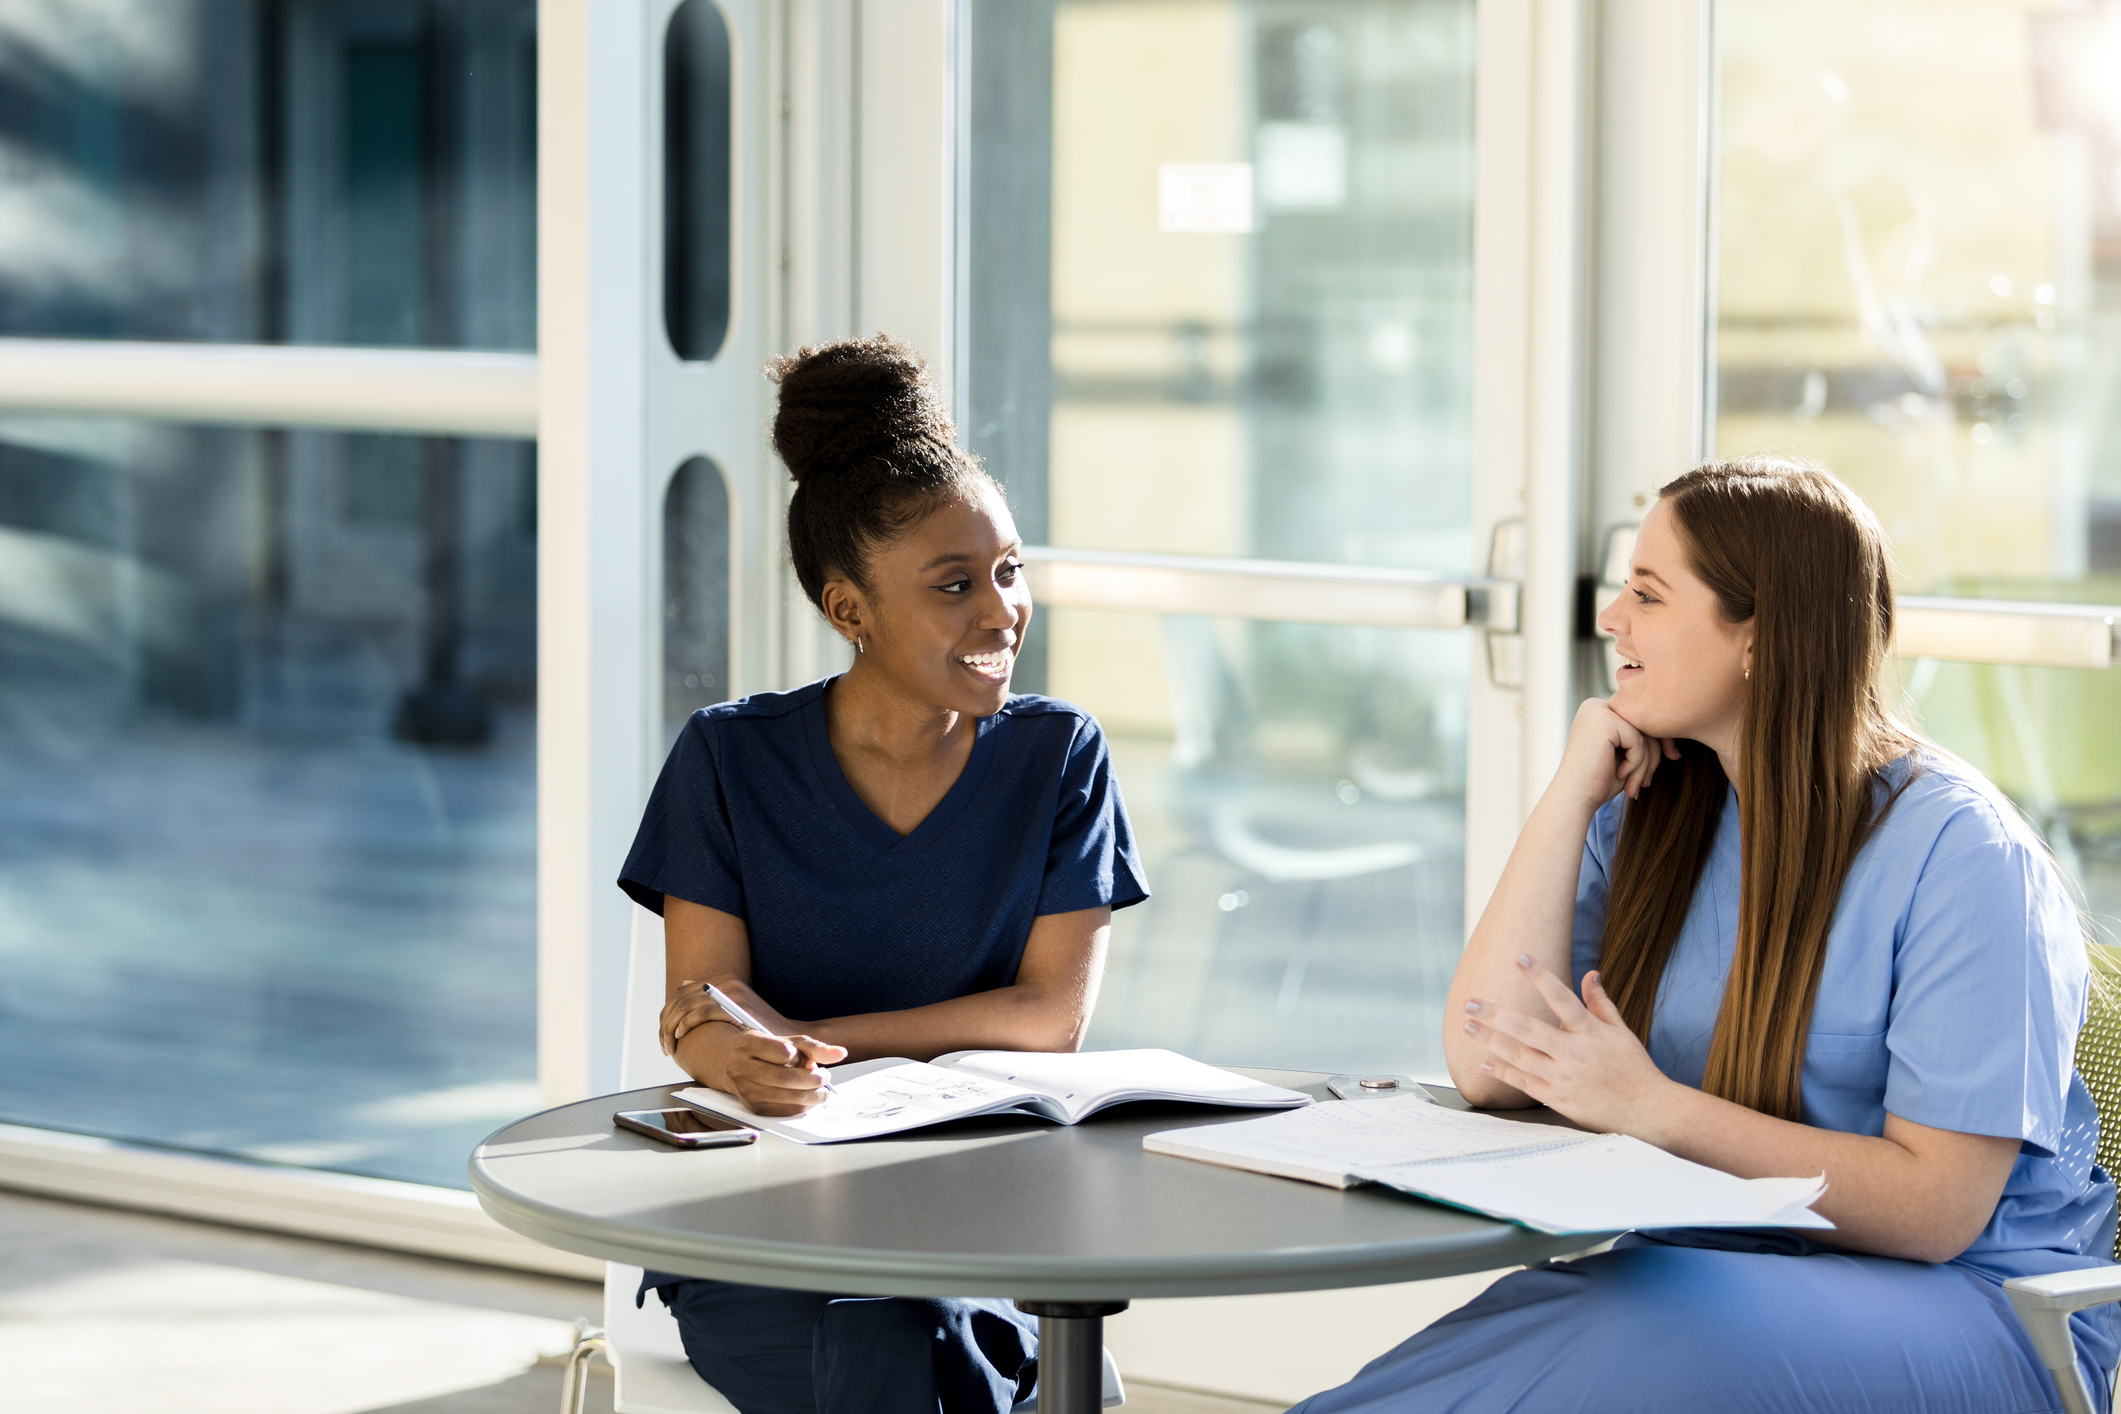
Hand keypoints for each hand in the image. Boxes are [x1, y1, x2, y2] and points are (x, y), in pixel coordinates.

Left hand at [660, 976, 795, 1055]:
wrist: (787, 1038)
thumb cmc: (757, 1029)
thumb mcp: (732, 1008)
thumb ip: (709, 996)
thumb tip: (684, 982)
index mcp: (723, 979)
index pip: (681, 992)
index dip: (667, 1013)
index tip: (664, 1034)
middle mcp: (726, 981)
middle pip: (680, 998)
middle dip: (665, 1023)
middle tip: (663, 1044)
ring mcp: (731, 991)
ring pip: (685, 1005)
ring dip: (670, 1027)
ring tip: (668, 1046)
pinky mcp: (735, 1005)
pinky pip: (699, 1013)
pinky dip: (684, 1025)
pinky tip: (680, 1037)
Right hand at [720, 1028, 848, 1115]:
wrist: (740, 1067)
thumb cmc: (768, 1052)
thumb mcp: (788, 1042)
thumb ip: (814, 1047)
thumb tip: (840, 1053)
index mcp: (747, 1044)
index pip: (784, 1053)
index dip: (802, 1057)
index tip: (808, 1059)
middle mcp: (741, 1067)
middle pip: (787, 1078)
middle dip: (814, 1079)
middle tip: (825, 1076)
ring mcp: (745, 1090)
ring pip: (788, 1097)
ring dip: (813, 1094)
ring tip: (820, 1087)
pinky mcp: (753, 1108)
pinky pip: (786, 1111)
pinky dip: (804, 1106)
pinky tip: (808, 1097)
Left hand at [1460, 956, 1673, 1135]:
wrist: (1647, 1110)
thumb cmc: (1634, 1067)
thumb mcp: (1621, 1031)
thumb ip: (1601, 1003)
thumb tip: (1590, 973)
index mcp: (1590, 1032)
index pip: (1561, 998)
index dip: (1540, 976)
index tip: (1520, 957)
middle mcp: (1573, 1054)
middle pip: (1527, 1029)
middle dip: (1495, 1014)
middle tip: (1470, 1002)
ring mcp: (1563, 1078)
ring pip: (1519, 1056)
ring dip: (1490, 1041)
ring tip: (1467, 1027)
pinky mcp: (1557, 1099)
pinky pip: (1523, 1083)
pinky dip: (1502, 1073)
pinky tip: (1484, 1063)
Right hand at [1555, 697, 1677, 811]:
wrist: (1574, 799)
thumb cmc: (1597, 783)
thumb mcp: (1622, 755)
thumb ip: (1639, 737)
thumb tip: (1673, 730)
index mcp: (1597, 711)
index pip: (1638, 723)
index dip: (1652, 749)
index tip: (1650, 776)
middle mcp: (1595, 705)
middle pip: (1643, 725)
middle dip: (1652, 757)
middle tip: (1646, 783)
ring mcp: (1598, 711)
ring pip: (1644, 733)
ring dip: (1645, 764)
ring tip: (1634, 785)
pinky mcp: (1604, 721)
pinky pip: (1638, 740)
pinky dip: (1636, 762)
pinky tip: (1620, 774)